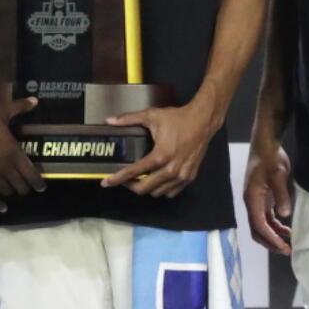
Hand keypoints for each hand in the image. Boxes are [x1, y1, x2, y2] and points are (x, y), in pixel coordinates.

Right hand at [0, 98, 43, 212]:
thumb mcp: (0, 112)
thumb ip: (19, 108)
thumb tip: (35, 100)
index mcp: (14, 153)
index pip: (31, 173)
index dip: (38, 182)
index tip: (42, 187)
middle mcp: (5, 169)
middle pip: (20, 185)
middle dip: (26, 188)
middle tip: (28, 189)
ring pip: (7, 191)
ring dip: (12, 193)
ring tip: (15, 193)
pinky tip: (2, 209)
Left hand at [101, 98, 217, 196]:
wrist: (203, 121)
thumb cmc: (178, 118)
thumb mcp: (152, 115)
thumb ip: (129, 118)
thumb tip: (110, 120)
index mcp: (160, 155)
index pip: (134, 172)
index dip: (117, 179)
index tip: (106, 182)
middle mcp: (171, 170)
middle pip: (144, 188)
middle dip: (130, 185)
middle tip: (123, 179)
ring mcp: (181, 176)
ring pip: (157, 193)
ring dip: (146, 187)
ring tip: (140, 177)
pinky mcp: (189, 177)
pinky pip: (170, 192)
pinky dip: (161, 189)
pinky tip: (156, 179)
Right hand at [243, 143, 291, 254]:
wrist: (265, 145)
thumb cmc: (270, 158)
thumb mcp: (278, 174)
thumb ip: (281, 195)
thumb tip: (285, 215)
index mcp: (252, 198)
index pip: (258, 225)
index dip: (270, 238)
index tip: (284, 247)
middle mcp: (252, 202)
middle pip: (257, 230)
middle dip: (270, 242)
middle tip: (286, 250)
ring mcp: (257, 201)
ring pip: (262, 225)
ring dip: (273, 236)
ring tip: (288, 244)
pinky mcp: (263, 197)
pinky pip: (267, 218)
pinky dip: (275, 226)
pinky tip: (287, 230)